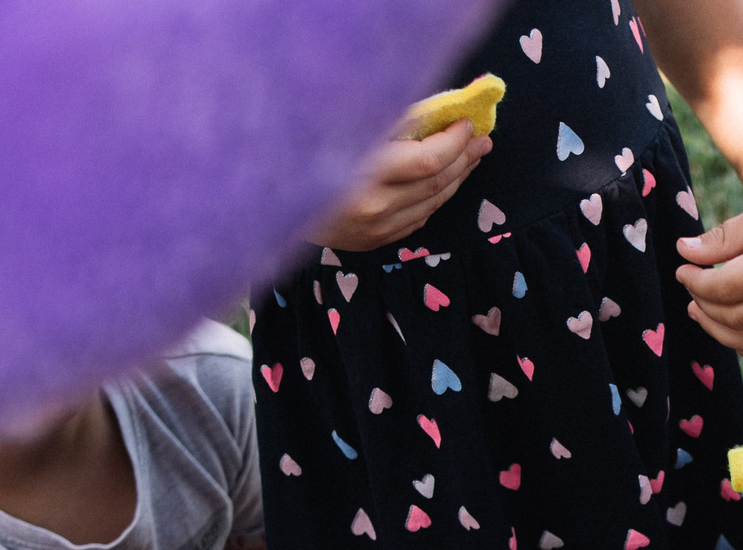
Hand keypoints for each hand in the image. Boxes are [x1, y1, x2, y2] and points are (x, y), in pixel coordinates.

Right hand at [308, 120, 490, 252]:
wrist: (261, 202)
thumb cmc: (300, 152)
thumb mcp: (342, 127)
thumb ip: (387, 122)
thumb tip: (433, 113)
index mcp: (363, 173)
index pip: (429, 160)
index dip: (454, 141)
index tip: (466, 123)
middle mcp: (372, 207)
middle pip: (436, 183)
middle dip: (464, 158)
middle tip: (481, 140)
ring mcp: (373, 229)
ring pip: (432, 203)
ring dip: (456, 179)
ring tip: (472, 157)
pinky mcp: (371, 242)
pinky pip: (416, 220)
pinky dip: (434, 199)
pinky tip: (444, 182)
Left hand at [675, 182, 742, 364]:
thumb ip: (723, 238)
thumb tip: (684, 253)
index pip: (724, 288)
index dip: (695, 283)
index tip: (684, 271)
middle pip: (734, 319)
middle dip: (704, 307)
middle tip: (691, 293)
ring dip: (720, 333)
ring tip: (703, 314)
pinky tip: (733, 333)